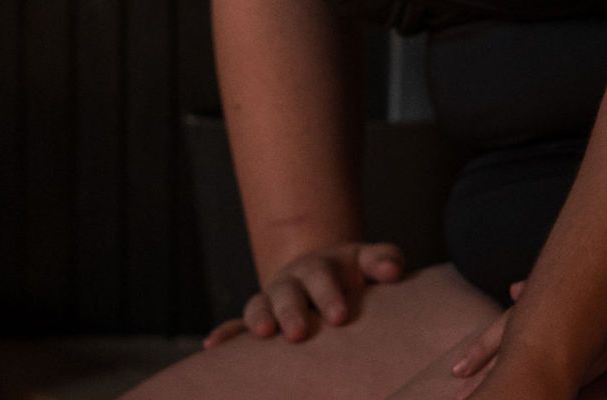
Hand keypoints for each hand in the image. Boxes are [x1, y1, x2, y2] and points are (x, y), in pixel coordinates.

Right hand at [203, 240, 405, 346]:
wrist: (323, 275)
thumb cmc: (353, 274)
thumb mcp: (368, 261)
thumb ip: (384, 260)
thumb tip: (394, 271)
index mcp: (321, 267)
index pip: (323, 277)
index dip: (329, 295)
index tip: (339, 316)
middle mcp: (293, 281)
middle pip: (289, 292)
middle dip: (293, 312)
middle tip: (299, 333)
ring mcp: (272, 299)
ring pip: (260, 305)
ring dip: (259, 319)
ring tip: (263, 335)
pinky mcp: (258, 320)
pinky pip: (236, 327)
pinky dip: (225, 335)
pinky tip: (212, 347)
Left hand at [455, 262, 606, 398]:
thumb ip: (566, 284)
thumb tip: (513, 291)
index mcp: (591, 301)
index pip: (527, 324)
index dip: (490, 346)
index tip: (458, 368)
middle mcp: (600, 320)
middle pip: (540, 352)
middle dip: (501, 377)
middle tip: (459, 395)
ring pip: (576, 377)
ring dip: (545, 393)